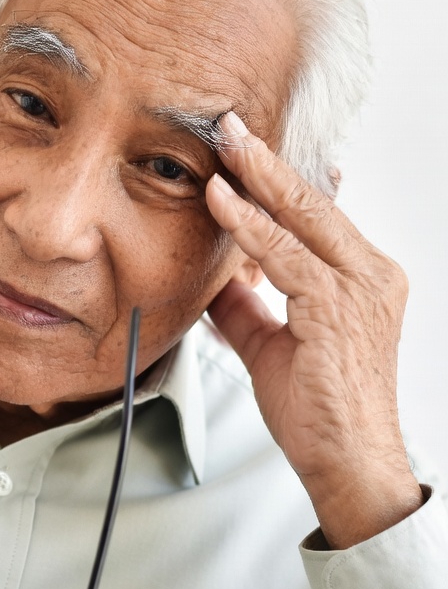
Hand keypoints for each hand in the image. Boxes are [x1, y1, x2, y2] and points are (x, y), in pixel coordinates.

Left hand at [205, 112, 422, 548]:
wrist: (348, 463)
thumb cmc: (320, 410)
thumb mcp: (273, 346)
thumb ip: (248, 309)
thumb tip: (216, 280)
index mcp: (363, 279)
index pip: (318, 216)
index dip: (279, 181)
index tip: (247, 152)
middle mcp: (371, 275)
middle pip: (314, 202)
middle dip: (268, 161)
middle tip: (231, 125)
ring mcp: (360, 290)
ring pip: (302, 219)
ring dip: (256, 179)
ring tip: (223, 146)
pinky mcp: (338, 309)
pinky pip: (285, 255)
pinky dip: (250, 225)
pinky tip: (222, 200)